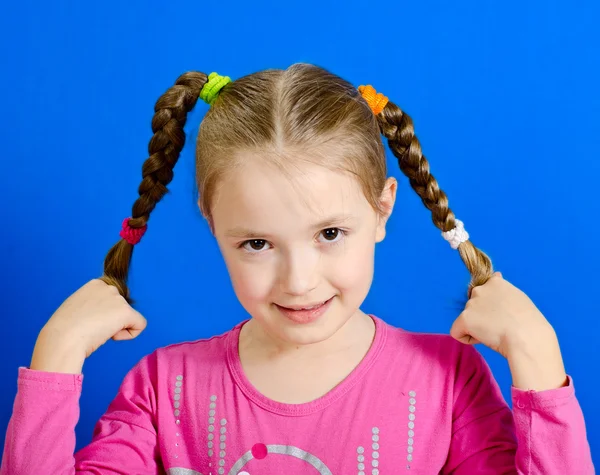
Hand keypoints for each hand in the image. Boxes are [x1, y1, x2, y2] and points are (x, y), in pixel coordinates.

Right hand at [30, 279, 146, 373]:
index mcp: (95, 285)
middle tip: (92, 328)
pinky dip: (129, 335)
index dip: (103, 315)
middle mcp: (108, 287)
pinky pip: (140, 325)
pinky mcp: (126, 312)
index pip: (112, 300)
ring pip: (129, 318)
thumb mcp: (77, 309)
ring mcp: (118, 299)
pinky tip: (111, 336)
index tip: (87, 322)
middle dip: (111, 320)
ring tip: (97, 332)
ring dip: (116, 328)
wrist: (62, 339)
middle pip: (121, 309)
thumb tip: (103, 315)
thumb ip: (93, 306)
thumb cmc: (64, 331)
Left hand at [450, 272, 566, 389]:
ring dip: (477, 328)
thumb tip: (496, 275)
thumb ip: (503, 290)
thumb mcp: (519, 298)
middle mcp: (480, 290)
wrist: (527, 337)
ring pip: (467, 320)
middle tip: (500, 326)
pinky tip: (484, 340)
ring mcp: (470, 304)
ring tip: (496, 334)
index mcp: (495, 283)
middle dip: (482, 317)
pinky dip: (467, 339)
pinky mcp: (464, 319)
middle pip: (474, 307)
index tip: (502, 315)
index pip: (484, 292)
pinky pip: (456, 332)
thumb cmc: (529, 323)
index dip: (490, 306)